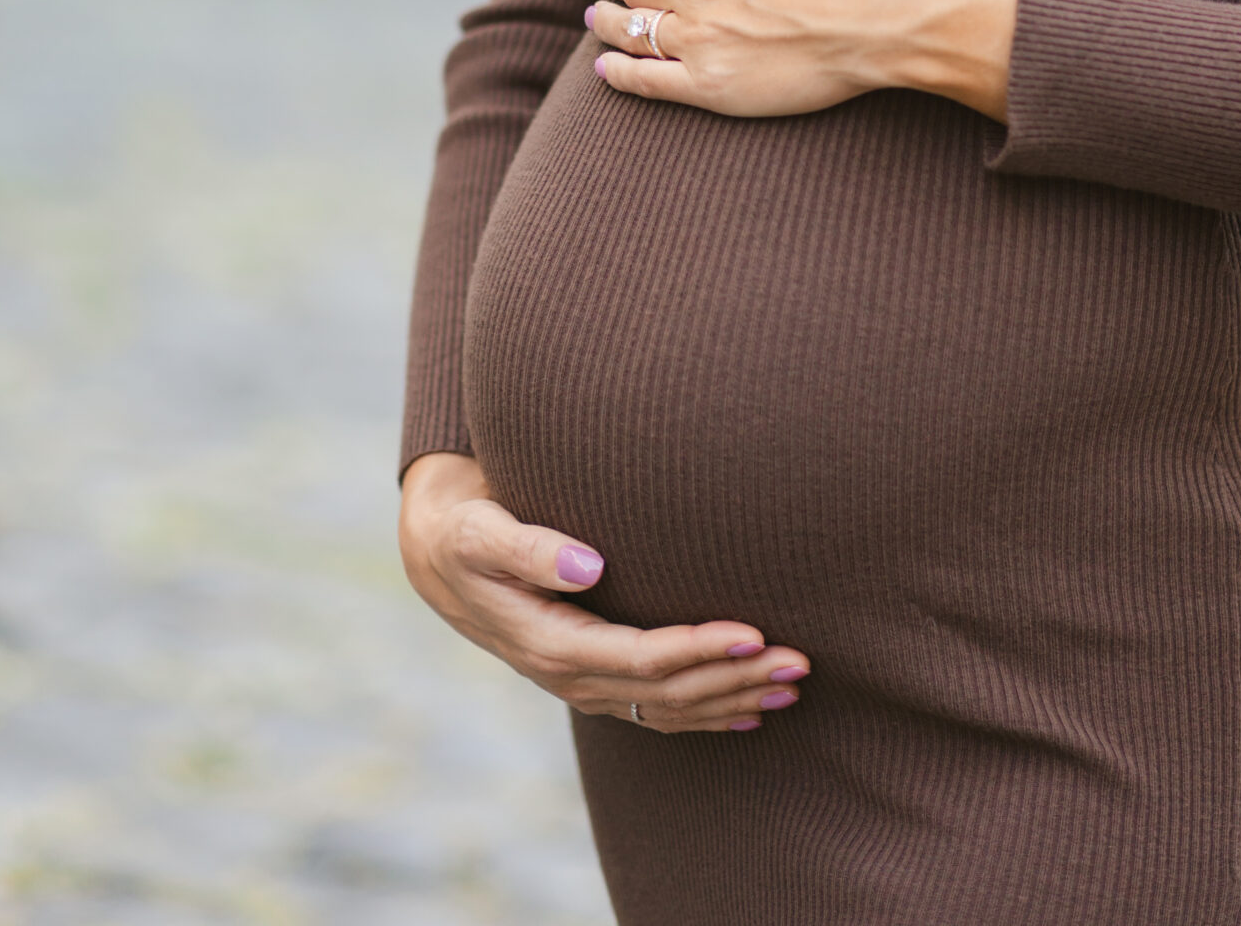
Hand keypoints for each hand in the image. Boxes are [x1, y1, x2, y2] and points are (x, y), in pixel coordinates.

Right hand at [398, 453, 810, 732]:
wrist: (440, 553)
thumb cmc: (466, 529)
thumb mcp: (482, 530)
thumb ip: (530, 547)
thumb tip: (589, 565)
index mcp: (549, 643)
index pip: (640, 658)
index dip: (699, 650)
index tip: (753, 633)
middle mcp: (571, 675)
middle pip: (668, 691)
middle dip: (735, 679)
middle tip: (799, 662)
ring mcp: (583, 682)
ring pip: (670, 706)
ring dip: (733, 698)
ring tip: (793, 685)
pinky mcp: (593, 675)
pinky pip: (657, 707)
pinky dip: (707, 711)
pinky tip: (748, 712)